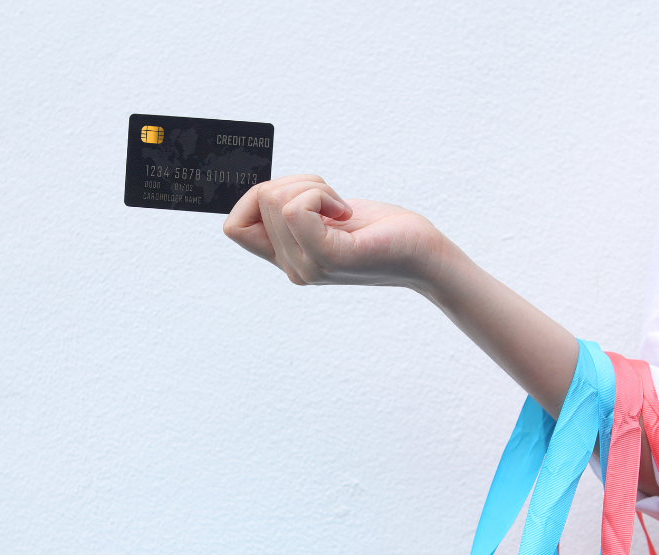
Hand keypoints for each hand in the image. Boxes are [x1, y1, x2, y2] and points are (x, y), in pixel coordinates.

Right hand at [222, 175, 456, 291]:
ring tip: (342, 208)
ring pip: (277, 199)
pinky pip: (297, 209)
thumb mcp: (327, 214)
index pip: (234, 228)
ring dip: (313, 186)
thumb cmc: (382, 229)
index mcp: (288, 258)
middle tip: (334, 200)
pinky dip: (320, 194)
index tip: (297, 196)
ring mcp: (309, 267)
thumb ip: (293, 209)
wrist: (424, 253)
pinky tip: (346, 212)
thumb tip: (265, 189)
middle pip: (260, 199)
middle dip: (298, 182)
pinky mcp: (330, 258)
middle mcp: (293, 269)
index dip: (254, 198)